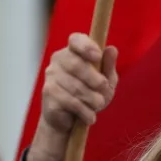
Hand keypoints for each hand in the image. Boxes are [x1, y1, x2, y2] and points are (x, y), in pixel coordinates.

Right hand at [26, 34, 118, 160]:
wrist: (70, 121)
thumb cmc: (90, 95)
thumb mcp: (106, 81)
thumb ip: (109, 66)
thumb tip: (112, 49)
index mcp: (74, 52)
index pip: (76, 40)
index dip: (86, 46)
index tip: (98, 56)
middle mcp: (59, 61)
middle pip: (77, 65)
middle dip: (96, 80)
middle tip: (105, 90)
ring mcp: (51, 77)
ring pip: (76, 87)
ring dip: (93, 99)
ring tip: (98, 105)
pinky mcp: (48, 95)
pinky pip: (71, 102)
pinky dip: (86, 111)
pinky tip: (90, 116)